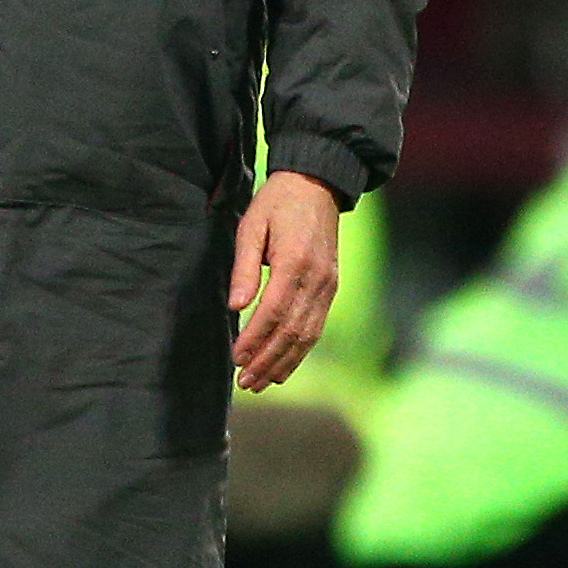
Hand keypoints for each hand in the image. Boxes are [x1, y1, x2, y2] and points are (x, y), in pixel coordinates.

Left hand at [228, 169, 341, 392]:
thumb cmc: (277, 203)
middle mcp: (317, 279)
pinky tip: (282, 367)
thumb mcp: (252, 226)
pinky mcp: (331, 289)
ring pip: (307, 336)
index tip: (237, 358)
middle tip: (244, 381)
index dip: (254, 339)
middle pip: (292, 331)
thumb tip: (236, 307)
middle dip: (267, 360)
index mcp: (295, 262)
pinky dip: (299, 352)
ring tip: (260, 383)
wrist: (317, 185)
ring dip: (283, 363)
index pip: (273, 311)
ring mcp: (328, 286)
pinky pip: (316, 328)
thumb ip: (244, 268)